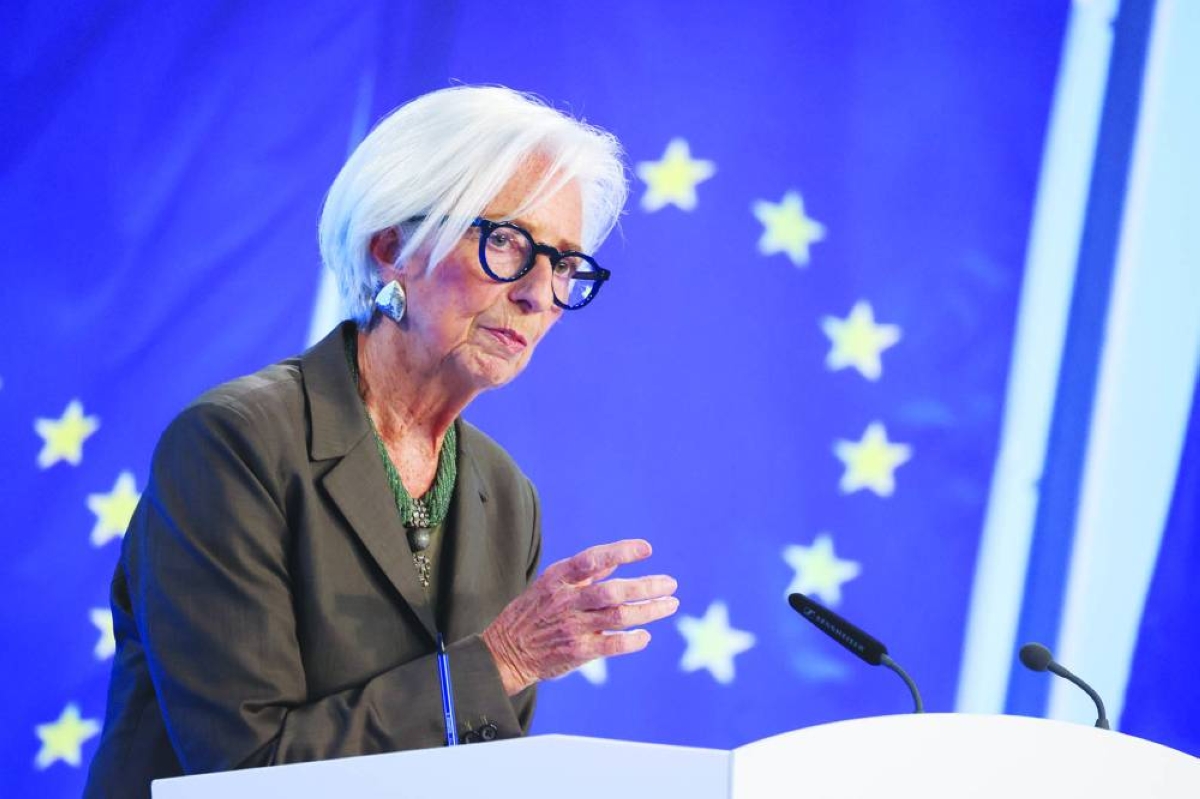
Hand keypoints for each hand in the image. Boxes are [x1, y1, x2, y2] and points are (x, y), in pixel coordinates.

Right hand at [482, 539, 678, 694]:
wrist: (504, 652)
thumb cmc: (532, 613)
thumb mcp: (550, 584)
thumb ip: (583, 574)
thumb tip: (615, 561)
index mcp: (559, 578)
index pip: (593, 559)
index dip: (621, 552)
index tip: (647, 549)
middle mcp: (566, 601)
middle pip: (614, 591)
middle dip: (647, 587)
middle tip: (671, 584)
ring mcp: (572, 627)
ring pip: (619, 617)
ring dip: (649, 610)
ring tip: (671, 604)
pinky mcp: (576, 652)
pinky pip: (612, 645)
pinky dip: (632, 640)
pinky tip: (646, 635)